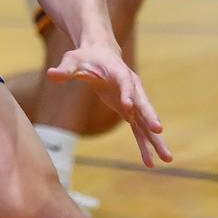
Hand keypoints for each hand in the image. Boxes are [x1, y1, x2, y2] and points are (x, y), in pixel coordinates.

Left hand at [48, 42, 171, 166]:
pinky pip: (139, 130)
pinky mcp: (129, 111)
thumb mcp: (72, 60)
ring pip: (146, 122)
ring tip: (167, 159)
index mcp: (119, 73)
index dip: (126, 94)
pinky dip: (144, 145)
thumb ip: (65, 69)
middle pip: (143, 104)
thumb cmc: (85, 57)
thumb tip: (51, 74)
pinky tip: (149, 162)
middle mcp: (132, 88)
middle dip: (150, 117)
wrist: (100, 54)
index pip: (125, 83)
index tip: (127, 107)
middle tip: (158, 131)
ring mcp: (133, 101)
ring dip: (155, 140)